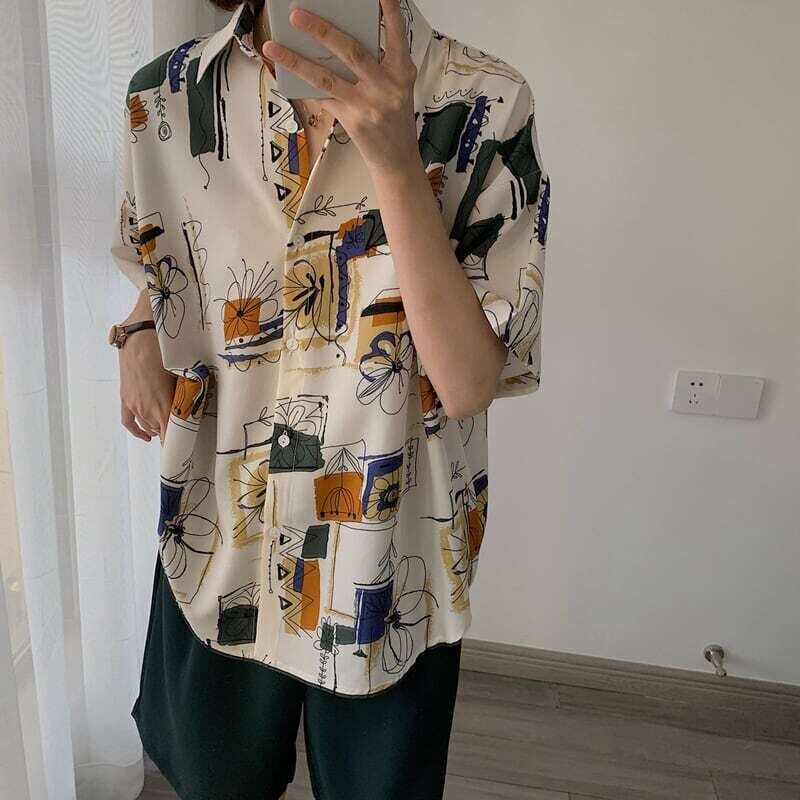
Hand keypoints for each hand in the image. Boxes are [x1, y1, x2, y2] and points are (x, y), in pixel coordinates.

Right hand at [118, 292, 175, 442]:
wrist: (140, 334)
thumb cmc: (165, 351)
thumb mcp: (181, 374)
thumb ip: (187, 392)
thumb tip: (197, 402)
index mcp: (162, 405)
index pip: (171, 435)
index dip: (178, 444)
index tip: (187, 451)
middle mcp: (146, 408)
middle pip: (160, 431)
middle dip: (172, 432)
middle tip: (184, 431)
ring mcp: (134, 404)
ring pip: (148, 426)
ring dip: (158, 428)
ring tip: (170, 426)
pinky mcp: (125, 398)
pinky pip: (129, 422)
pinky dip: (138, 431)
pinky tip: (146, 435)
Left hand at [261, 0, 420, 176]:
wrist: (397, 160)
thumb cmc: (394, 121)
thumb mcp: (396, 88)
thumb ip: (377, 66)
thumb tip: (337, 44)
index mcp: (402, 72)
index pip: (396, 35)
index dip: (389, 12)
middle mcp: (387, 86)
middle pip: (351, 51)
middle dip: (321, 30)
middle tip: (296, 14)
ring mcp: (369, 105)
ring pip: (327, 77)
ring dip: (296, 60)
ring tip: (274, 46)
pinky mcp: (353, 121)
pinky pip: (322, 98)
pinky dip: (304, 86)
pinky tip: (285, 75)